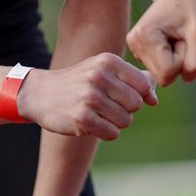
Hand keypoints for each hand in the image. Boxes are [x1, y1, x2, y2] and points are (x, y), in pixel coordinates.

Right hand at [18, 53, 157, 139]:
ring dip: (114, 122)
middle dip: (125, 110)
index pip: (144, 85)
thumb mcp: (104, 70)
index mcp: (108, 61)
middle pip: (136, 105)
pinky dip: (105, 132)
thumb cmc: (79, 82)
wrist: (41, 93)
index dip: (139, 95)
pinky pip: (112, 133)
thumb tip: (154, 98)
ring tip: (97, 113)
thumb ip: (133, 79)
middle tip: (106, 106)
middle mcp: (100, 76)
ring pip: (126, 121)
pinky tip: (90, 123)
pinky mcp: (82, 118)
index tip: (123, 97)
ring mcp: (90, 97)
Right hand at [126, 0, 195, 86]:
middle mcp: (134, 43)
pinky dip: (171, 57)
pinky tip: (171, 38)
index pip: (168, 73)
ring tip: (177, 36)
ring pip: (163, 73)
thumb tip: (186, 79)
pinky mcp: (140, 49)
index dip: (183, 59)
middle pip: (164, 76)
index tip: (184, 36)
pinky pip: (161, 67)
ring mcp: (135, 47)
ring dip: (176, 58)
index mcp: (143, 37)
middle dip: (179, 59)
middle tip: (181, 36)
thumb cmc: (194, 9)